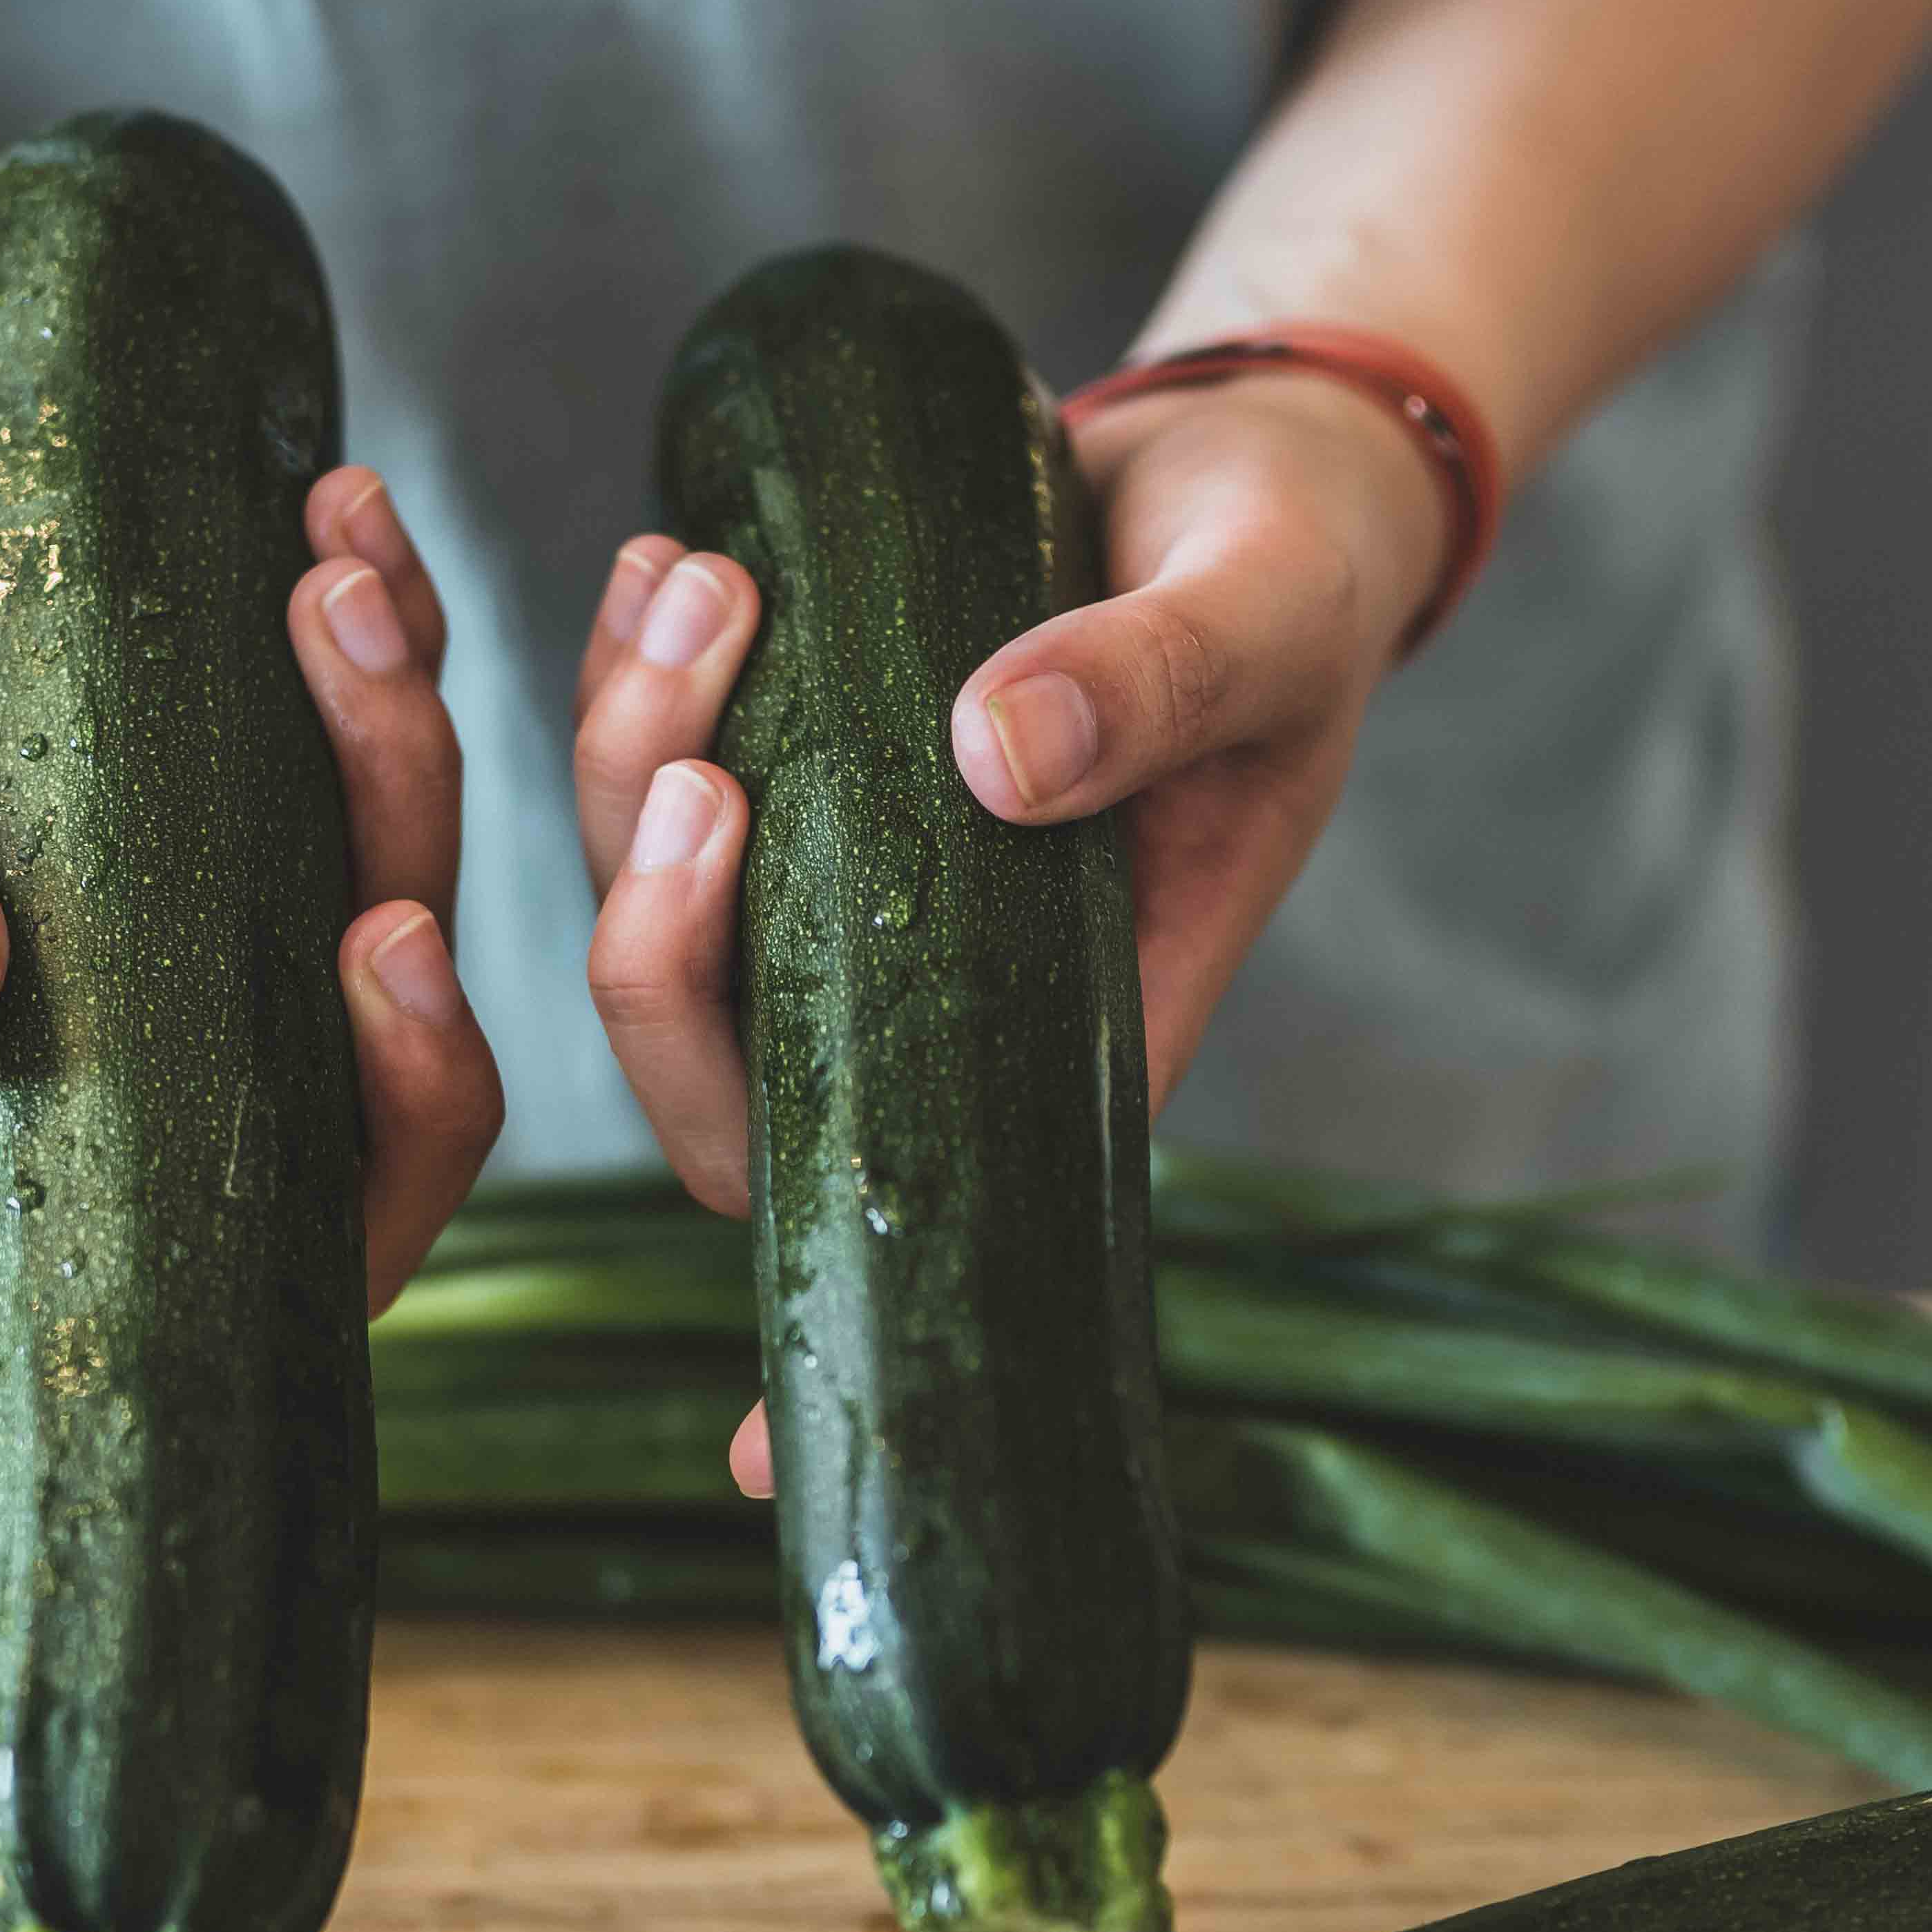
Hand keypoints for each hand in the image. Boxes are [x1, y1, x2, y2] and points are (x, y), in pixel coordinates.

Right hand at [0, 447, 499, 1439]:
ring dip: (408, 775)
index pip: (110, 1347)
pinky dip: (406, 656)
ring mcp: (234, 940)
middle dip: (420, 1068)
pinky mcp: (290, 801)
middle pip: (357, 1177)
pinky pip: (406, 775)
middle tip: (377, 917)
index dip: (203, 1416)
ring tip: (333, 589)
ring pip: (413, 948)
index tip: (264, 1391)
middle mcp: (144, 1059)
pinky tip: (349, 521)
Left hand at [573, 371, 1449, 1490]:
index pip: (923, 1216)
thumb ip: (1154, 687)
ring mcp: (852, 885)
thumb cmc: (1295, 582)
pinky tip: (669, 554)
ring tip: (697, 584)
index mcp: (1060, 1031)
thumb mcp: (1264, 623)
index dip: (831, 1337)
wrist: (1258, 468)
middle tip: (704, 748)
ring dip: (635, 759)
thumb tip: (997, 754)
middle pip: (728, 1072)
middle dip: (661, 929)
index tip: (757, 1463)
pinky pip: (664, 774)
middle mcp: (931, 990)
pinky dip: (639, 676)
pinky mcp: (803, 764)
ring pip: (666, 917)